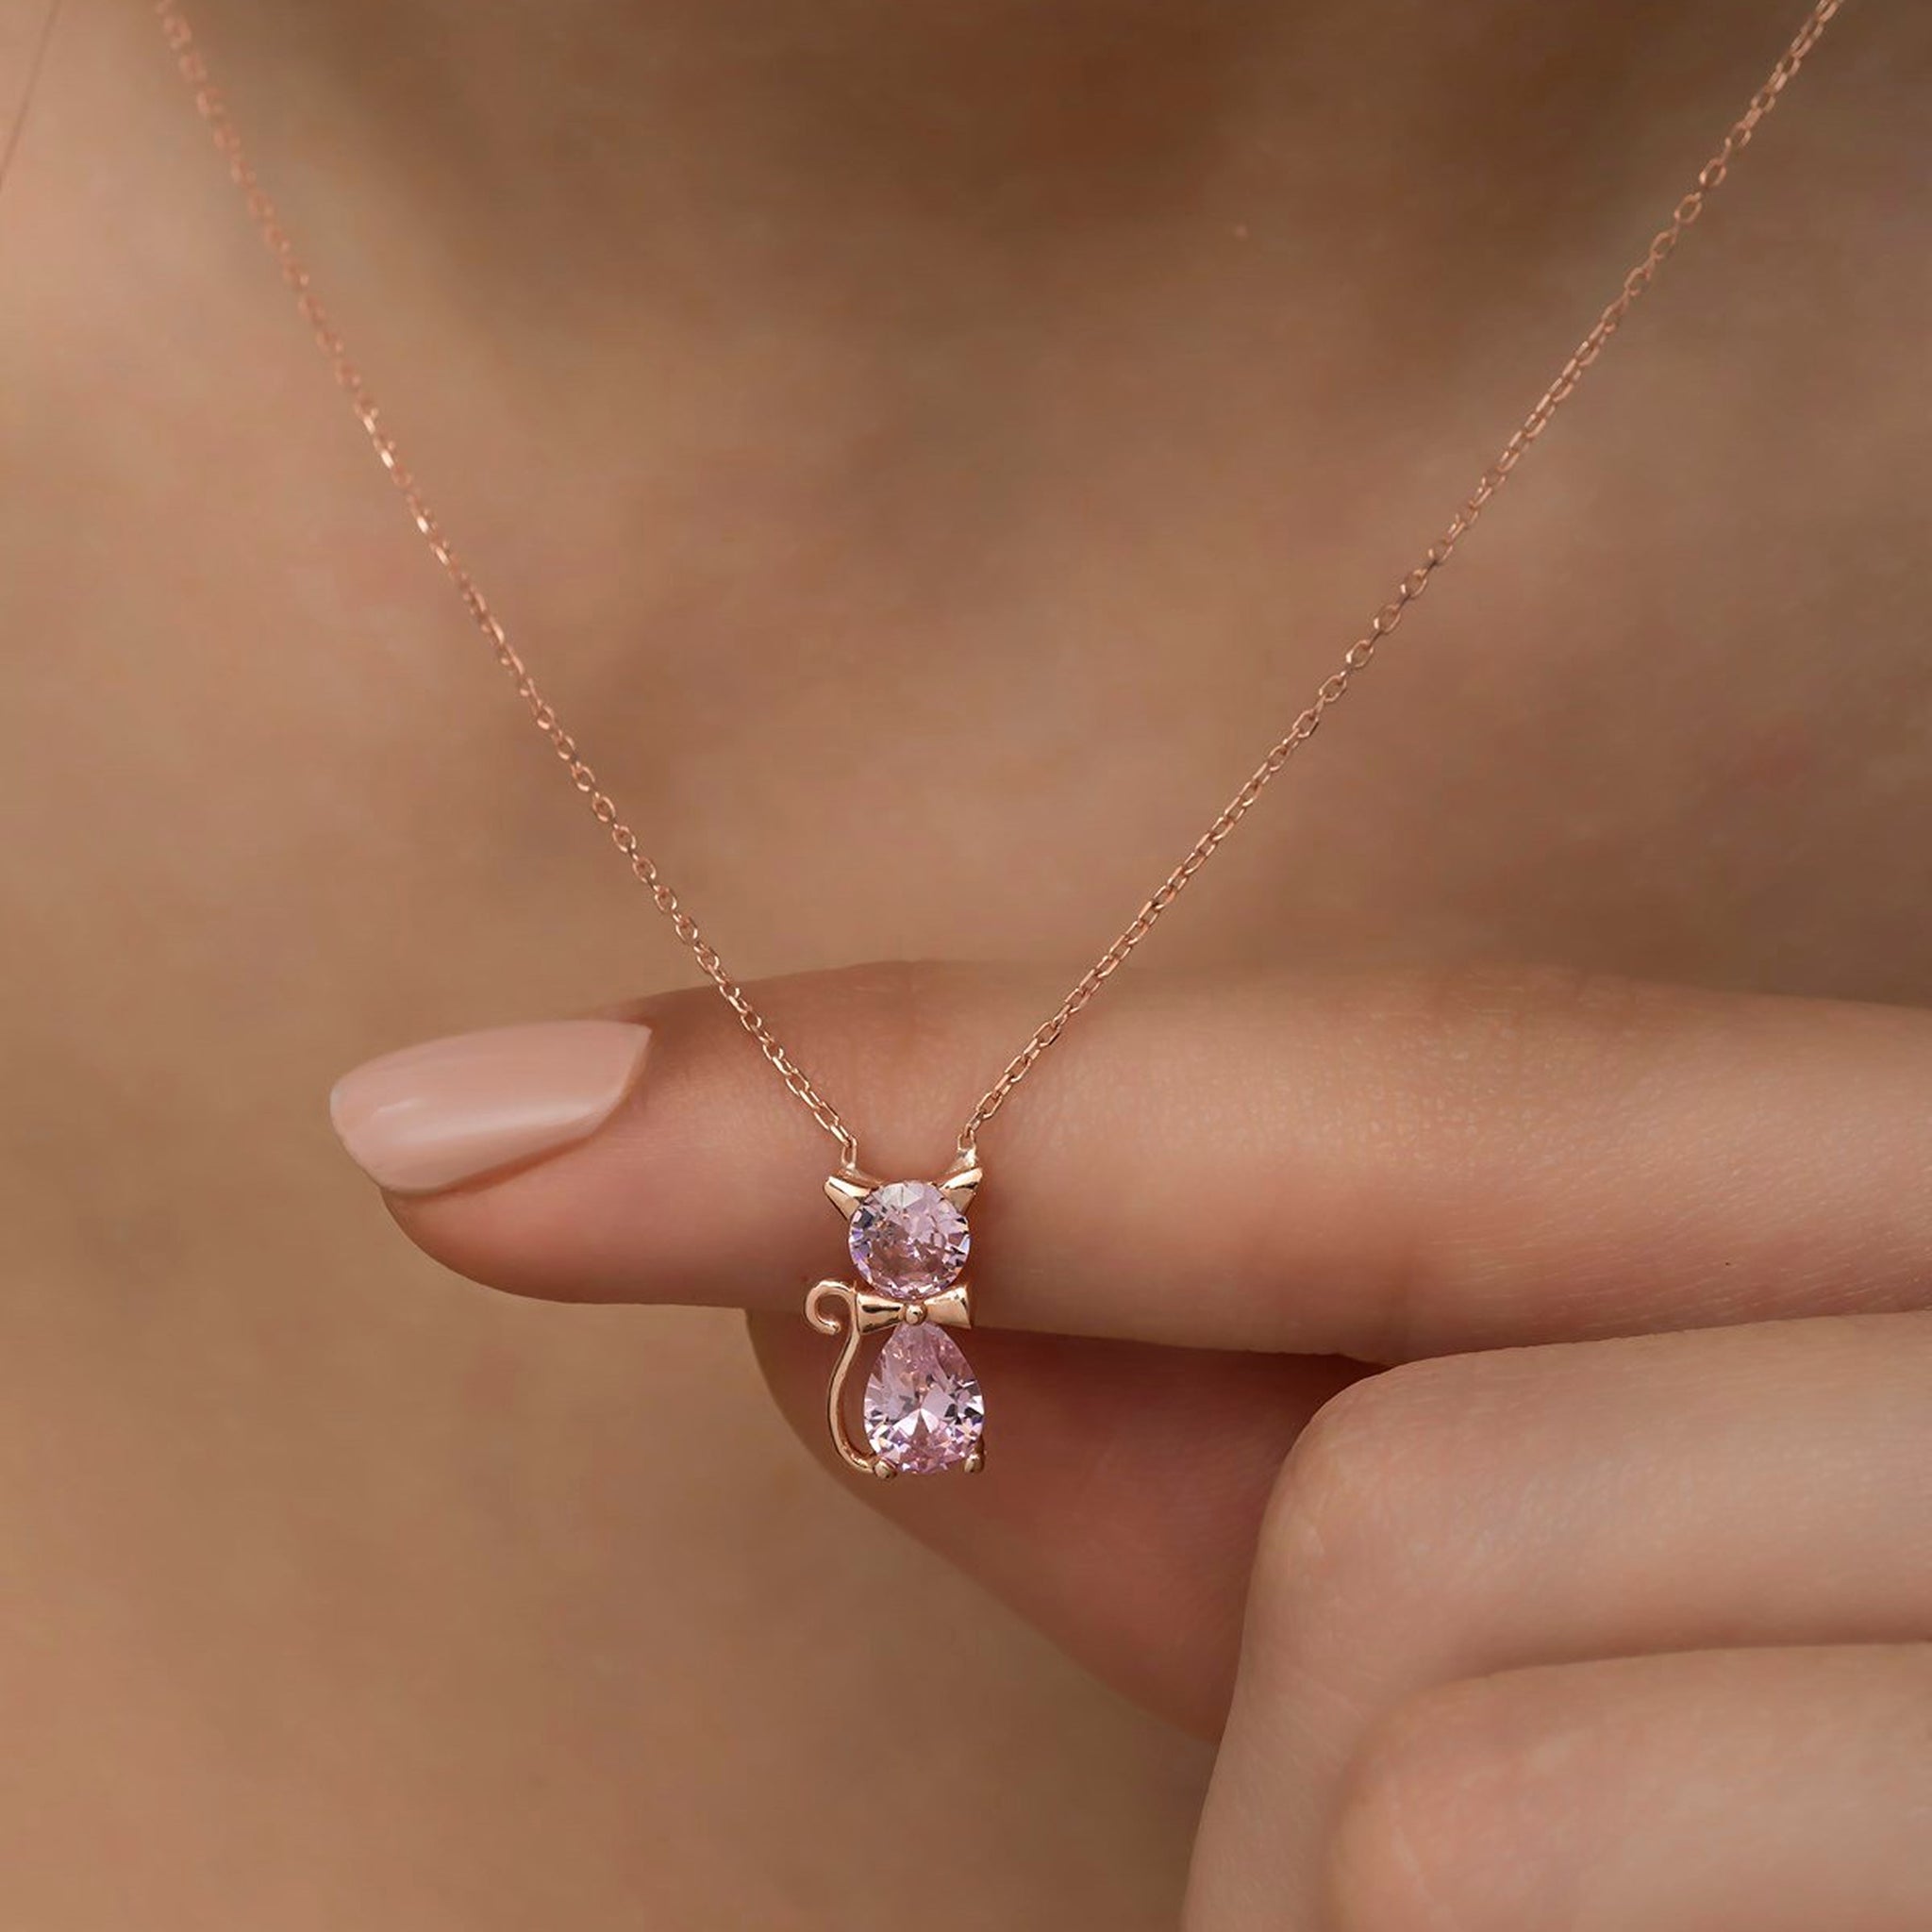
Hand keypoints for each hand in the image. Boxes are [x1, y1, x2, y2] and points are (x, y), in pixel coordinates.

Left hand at [343, 962, 1931, 1927]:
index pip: (1392, 1094)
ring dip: (1383, 1910)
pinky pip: (1511, 1886)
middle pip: (1404, 1516)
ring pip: (1433, 1767)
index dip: (940, 1098)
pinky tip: (1657, 1904)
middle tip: (1547, 1871)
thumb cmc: (1866, 1745)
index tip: (467, 1119)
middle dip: (1350, 1742)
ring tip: (1655, 1903)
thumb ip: (1292, 1453)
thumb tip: (852, 1337)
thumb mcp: (1677, 1573)